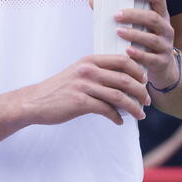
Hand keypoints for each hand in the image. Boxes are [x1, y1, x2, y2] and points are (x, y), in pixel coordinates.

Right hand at [20, 54, 149, 125]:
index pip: (122, 60)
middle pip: (125, 79)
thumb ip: (97, 73)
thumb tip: (124, 81)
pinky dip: (117, 117)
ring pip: (119, 96)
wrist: (34, 102)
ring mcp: (83, 86)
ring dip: (134, 107)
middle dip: (141, 92)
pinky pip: (107, 110)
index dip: (138, 71)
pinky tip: (119, 121)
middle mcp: (87, 71)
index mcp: (89, 61)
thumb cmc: (59, 89)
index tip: (144, 82)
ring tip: (140, 115)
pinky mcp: (79, 102)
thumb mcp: (77, 73)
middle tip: (146, 102)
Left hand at [114, 0, 177, 89]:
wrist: (163, 68)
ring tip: (118, 32)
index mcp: (160, 16)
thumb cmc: (143, 42)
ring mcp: (166, 46)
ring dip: (134, 34)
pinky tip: (127, 51)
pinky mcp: (162, 62)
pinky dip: (139, 54)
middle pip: (153, 18)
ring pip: (152, 38)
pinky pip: (151, 58)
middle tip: (115, 15)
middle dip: (134, 15)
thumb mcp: (137, 26)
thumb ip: (117, 13)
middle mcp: (166, 29)